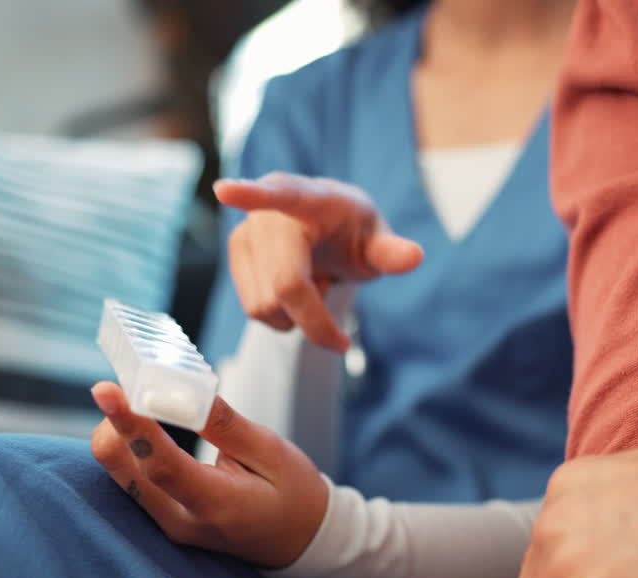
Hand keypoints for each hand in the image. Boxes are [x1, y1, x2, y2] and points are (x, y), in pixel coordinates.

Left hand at [89, 381, 328, 568]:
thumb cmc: (293, 494)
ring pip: (118, 474)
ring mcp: (168, 526)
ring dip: (122, 435)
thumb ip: (222, 424)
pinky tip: (150, 430)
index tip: (107, 390)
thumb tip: (182, 390)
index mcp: (216, 504)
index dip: (130, 424)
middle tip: (135, 389)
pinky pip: (130, 481)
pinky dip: (131, 450)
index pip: (159, 464)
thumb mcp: (270, 451)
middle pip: (121, 470)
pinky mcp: (162, 521)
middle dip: (117, 424)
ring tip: (149, 405)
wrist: (300, 541)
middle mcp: (181, 522)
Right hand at [214, 173, 423, 350]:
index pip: (278, 194)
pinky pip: (256, 310)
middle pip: (284, 287)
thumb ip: (391, 251)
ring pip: (266, 307)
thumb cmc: (352, 231)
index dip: (249, 194)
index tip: (224, 190)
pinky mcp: (235, 255)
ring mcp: (245, 233)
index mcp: (306, 197)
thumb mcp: (377, 240)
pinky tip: (295, 289)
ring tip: (314, 285)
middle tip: (341, 327)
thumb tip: (413, 256)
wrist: (325, 228)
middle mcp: (267, 213)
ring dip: (296, 316)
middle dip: (315, 320)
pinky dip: (282, 316)